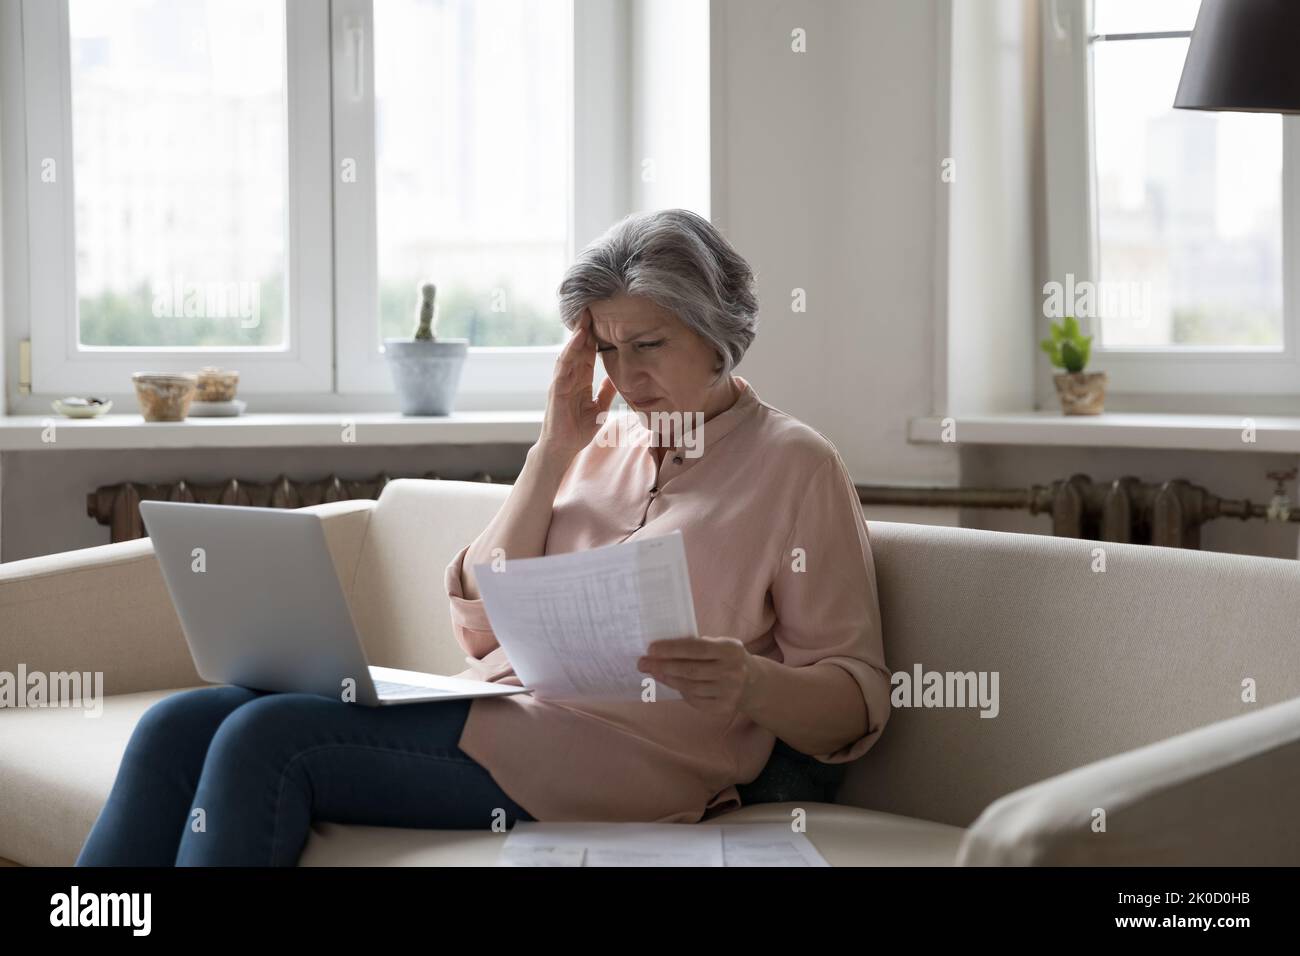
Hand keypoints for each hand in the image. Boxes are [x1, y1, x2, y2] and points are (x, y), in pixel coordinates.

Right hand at [535, 308, 617, 467]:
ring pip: (570, 354)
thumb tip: (615, 378)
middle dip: (585, 329)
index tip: (605, 320)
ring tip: (585, 320)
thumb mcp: (599, 408)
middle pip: (579, 349)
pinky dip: (569, 354)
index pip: (589, 354)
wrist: (563, 448)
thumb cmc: (577, 429)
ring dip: (577, 337)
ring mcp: (562, 382)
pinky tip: (576, 343)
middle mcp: (571, 378)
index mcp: (581, 380)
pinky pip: (563, 368)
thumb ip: (606, 392)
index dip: (596, 337)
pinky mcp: (557, 390)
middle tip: (592, 308)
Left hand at [637, 636, 754, 715]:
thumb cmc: (728, 658)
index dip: (672, 649)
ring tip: (654, 673)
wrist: (753, 683)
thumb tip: (662, 648)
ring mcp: (729, 692)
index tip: (651, 649)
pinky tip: (672, 684)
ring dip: (667, 680)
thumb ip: (698, 645)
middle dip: (662, 666)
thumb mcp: (721, 645)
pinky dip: (681, 692)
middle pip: (690, 670)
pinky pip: (695, 700)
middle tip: (642, 663)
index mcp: (730, 650)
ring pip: (690, 687)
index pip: (696, 649)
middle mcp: (732, 672)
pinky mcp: (724, 708)